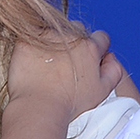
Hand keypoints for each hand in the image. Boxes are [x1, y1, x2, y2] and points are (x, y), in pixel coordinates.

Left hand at [7, 28, 121, 117]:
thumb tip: (110, 57)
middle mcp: (71, 37)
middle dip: (74, 43)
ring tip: (46, 64)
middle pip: (77, 31)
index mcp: (90, 48)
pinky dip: (31, 45)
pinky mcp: (26, 40)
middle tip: (64, 64)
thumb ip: (113, 71)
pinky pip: (30, 35)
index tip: (86, 61)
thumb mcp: (101, 91)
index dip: (95, 49)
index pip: (100, 38)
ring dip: (52, 42)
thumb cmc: (70, 104)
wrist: (39, 107)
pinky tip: (31, 61)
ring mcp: (47, 36)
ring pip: (53, 31)